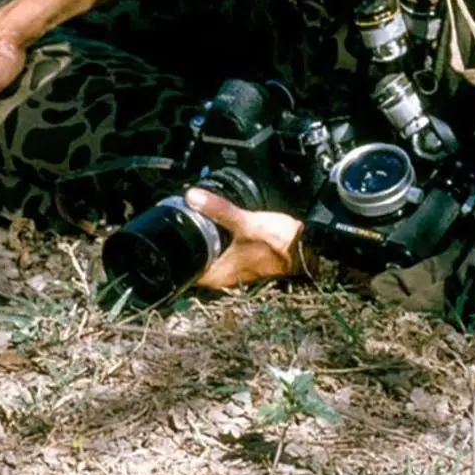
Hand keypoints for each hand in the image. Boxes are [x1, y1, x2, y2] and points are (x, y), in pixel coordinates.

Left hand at [185, 188, 309, 290]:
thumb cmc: (280, 244)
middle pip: (195, 263)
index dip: (173, 258)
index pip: (184, 272)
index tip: (166, 239)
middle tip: (178, 224)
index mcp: (218, 275)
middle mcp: (224, 277)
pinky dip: (218, 242)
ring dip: (204, 244)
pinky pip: (223, 253)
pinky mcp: (244, 261)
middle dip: (187, 246)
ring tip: (195, 222)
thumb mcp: (245, 222)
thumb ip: (219, 209)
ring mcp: (234, 270)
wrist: (308, 248)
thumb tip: (193, 197)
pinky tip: (220, 227)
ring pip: (209, 257)